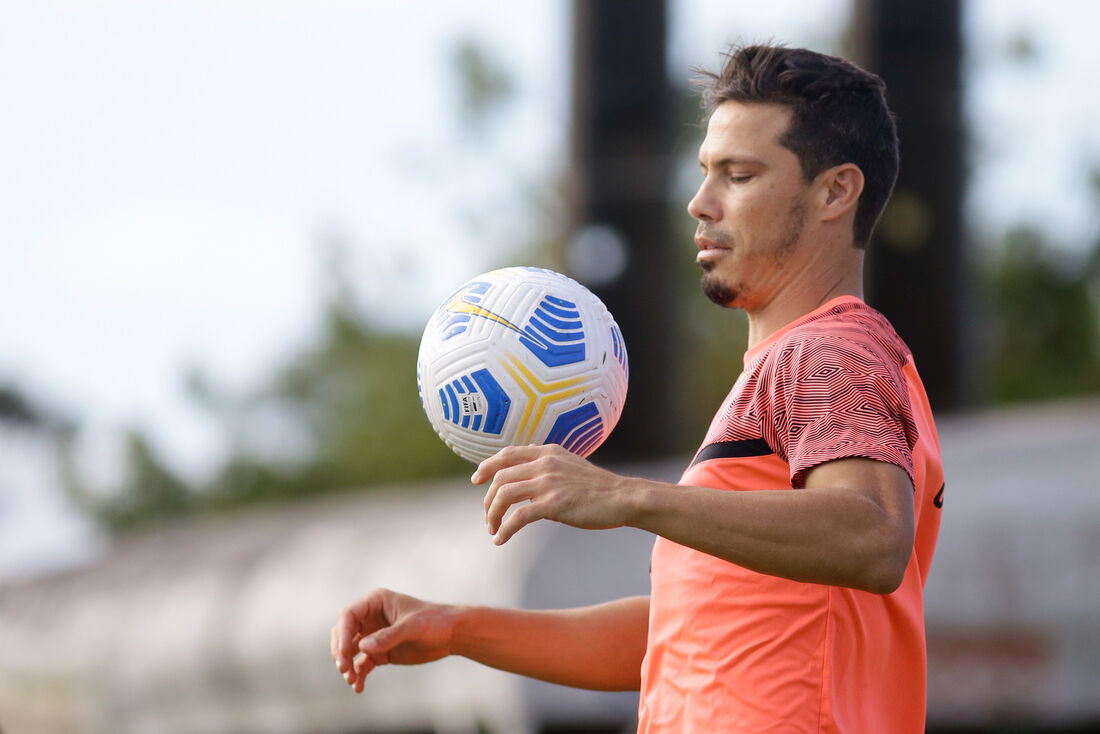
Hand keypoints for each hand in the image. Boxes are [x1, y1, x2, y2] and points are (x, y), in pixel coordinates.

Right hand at [330, 588, 456, 692]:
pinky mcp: (379, 652)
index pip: (348, 615)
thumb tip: (362, 648)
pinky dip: (358, 675)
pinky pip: (361, 664)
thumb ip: (388, 637)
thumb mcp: (413, 627)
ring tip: (352, 680)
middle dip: (341, 651)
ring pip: (349, 650)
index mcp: (375, 601)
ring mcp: (374, 635)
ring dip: (347, 665)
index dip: (343, 634)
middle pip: (343, 633)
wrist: (452, 634)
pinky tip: (358, 687)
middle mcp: (370, 617)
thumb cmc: (434, 622)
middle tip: (344, 669)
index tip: (346, 653)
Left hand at [473, 444, 636, 544]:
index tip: (476, 479)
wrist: (623, 498)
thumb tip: (528, 453)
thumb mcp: (571, 462)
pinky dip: (504, 530)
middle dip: (488, 499)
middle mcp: (545, 463)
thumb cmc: (598, 486)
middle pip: (500, 477)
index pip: (506, 454)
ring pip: (504, 496)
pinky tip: (501, 539)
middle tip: (488, 516)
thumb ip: (548, 459)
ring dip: (493, 515)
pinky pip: (518, 517)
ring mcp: (548, 483)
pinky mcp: (553, 504)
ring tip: (493, 529)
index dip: (486, 466)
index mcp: (547, 452)